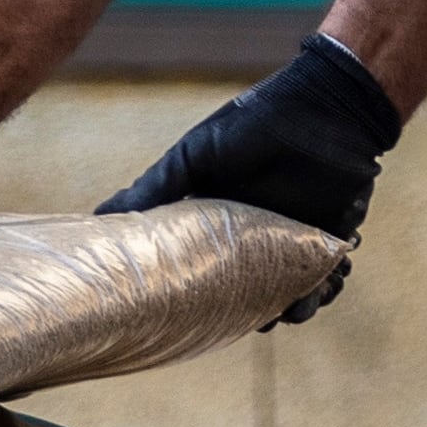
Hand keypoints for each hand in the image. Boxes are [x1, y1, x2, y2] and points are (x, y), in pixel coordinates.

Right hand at [97, 32, 402, 321]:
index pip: (199, 272)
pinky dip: (322, 290)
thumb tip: (99, 215)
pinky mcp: (328, 241)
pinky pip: (325, 282)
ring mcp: (291, 242)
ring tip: (285, 305)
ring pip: (284, 297)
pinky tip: (318, 284)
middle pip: (242, 295)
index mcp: (217, 223)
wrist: (325, 107)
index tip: (182, 319)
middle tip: (241, 317)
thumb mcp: (195, 155)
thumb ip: (156, 188)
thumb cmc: (256, 124)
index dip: (194, 300)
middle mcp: (252, 238)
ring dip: (286, 309)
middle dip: (242, 314)